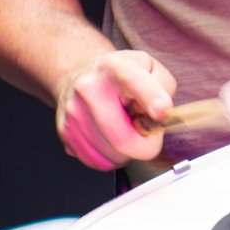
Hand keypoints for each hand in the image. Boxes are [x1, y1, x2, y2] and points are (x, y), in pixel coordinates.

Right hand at [53, 49, 176, 169]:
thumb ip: (163, 86)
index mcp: (114, 67)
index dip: (150, 99)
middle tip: (147, 131)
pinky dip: (111, 157)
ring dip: (127, 151)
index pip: (132, 81)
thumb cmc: (119, 75)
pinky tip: (110, 137)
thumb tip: (160, 114)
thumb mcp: (149, 67)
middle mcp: (88, 89)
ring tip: (125, 128)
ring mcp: (74, 113)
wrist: (80, 76)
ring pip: (113, 156)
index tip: (161, 112)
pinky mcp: (66, 133)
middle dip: (145, 144)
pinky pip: (98, 162)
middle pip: (123, 139)